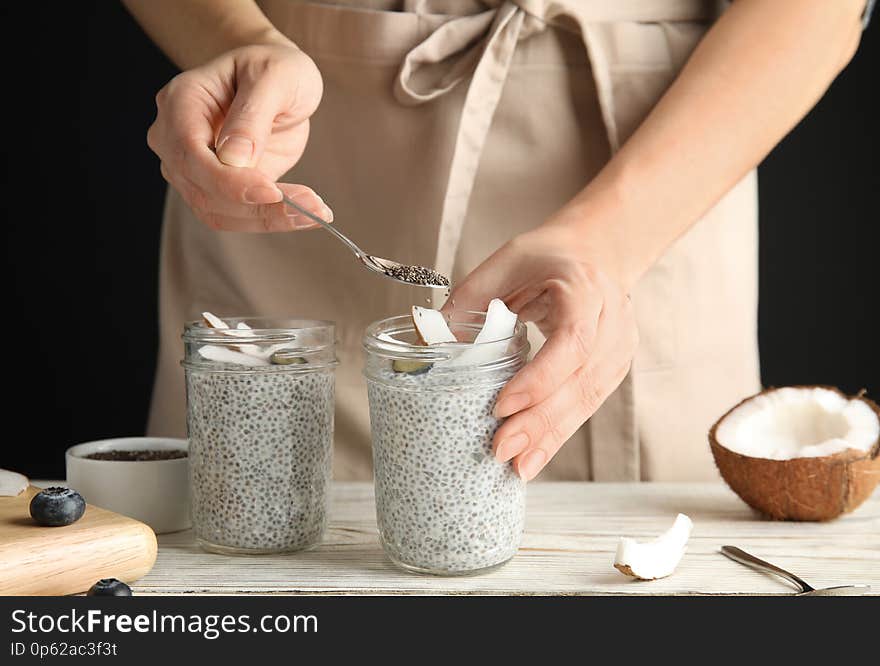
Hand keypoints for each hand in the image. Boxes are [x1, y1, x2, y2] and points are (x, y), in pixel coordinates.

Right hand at [147, 43, 330, 231]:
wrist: (276, 81)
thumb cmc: (274, 68)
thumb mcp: (274, 77)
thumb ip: (253, 115)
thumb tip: (234, 159)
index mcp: (181, 102)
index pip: (191, 154)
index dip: (228, 181)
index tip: (273, 192)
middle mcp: (175, 139)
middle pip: (203, 190)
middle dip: (258, 206)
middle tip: (311, 206)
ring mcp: (193, 168)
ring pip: (218, 212)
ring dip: (268, 218)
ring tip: (316, 211)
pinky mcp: (217, 188)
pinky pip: (236, 215)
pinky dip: (270, 219)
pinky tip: (306, 213)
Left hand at [442, 224, 638, 480]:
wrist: (595, 251)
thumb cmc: (545, 257)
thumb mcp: (502, 265)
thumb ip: (467, 303)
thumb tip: (426, 347)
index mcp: (584, 284)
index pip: (572, 339)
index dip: (540, 377)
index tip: (502, 405)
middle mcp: (612, 317)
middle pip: (580, 379)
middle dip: (539, 420)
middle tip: (501, 450)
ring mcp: (621, 345)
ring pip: (587, 399)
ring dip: (551, 436)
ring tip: (517, 466)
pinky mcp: (615, 366)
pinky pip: (588, 405)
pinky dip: (560, 432)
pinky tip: (535, 455)